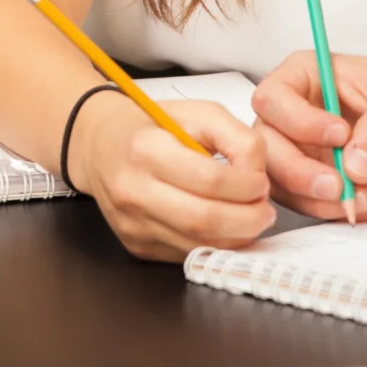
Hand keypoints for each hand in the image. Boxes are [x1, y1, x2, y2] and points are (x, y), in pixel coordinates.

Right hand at [72, 97, 273, 261]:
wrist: (101, 145)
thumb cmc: (152, 126)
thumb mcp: (199, 112)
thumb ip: (237, 137)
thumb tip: (257, 176)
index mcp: (146, 150)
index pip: (209, 180)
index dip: (246, 186)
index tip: (261, 183)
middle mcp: (133, 191)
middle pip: (203, 221)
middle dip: (247, 220)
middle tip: (265, 211)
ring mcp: (132, 224)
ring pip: (197, 245)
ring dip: (236, 238)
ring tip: (250, 219)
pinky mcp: (136, 245)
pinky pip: (186, 254)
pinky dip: (215, 245)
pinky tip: (226, 228)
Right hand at [251, 52, 366, 220]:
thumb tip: (354, 164)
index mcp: (306, 77)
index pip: (272, 99)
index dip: (298, 121)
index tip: (340, 134)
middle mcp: (295, 116)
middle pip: (267, 148)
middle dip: (300, 173)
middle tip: (339, 185)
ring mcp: (304, 152)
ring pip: (283, 184)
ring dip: (321, 200)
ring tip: (366, 197)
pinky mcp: (319, 183)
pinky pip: (312, 205)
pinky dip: (340, 211)